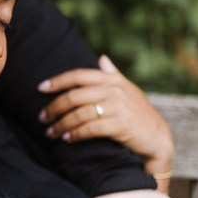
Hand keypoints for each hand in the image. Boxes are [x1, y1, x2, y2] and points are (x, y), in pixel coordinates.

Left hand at [38, 55, 173, 175]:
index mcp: (112, 80)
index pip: (79, 75)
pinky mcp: (119, 124)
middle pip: (73, 96)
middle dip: (54, 107)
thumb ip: (112, 75)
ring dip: (61, 124)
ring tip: (50, 132)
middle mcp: (113, 90)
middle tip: (42, 117)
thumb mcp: (127, 90)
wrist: (157, 137)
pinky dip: (75, 134)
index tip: (40, 88)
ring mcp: (117, 107)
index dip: (57, 81)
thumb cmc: (138, 113)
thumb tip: (102, 57)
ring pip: (79, 114)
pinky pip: (89, 128)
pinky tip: (66, 139)